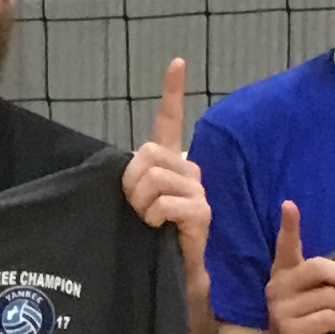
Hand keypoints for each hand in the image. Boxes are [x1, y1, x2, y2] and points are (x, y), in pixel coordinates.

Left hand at [121, 57, 208, 261]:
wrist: (172, 270)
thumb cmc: (149, 236)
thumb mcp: (135, 199)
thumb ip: (134, 175)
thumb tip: (133, 163)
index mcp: (171, 162)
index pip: (172, 120)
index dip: (174, 91)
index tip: (177, 62)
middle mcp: (188, 170)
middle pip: (148, 154)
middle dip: (132, 183)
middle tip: (137, 207)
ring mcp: (197, 189)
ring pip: (154, 178)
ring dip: (141, 204)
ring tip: (148, 220)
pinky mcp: (202, 211)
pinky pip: (166, 203)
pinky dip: (155, 217)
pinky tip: (161, 228)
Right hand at [263, 200, 334, 333]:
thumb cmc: (306, 325)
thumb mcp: (309, 297)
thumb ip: (321, 279)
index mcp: (283, 274)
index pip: (286, 246)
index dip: (289, 226)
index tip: (289, 205)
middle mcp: (277, 287)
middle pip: (321, 267)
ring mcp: (281, 309)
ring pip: (332, 297)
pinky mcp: (290, 330)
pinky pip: (331, 317)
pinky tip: (330, 331)